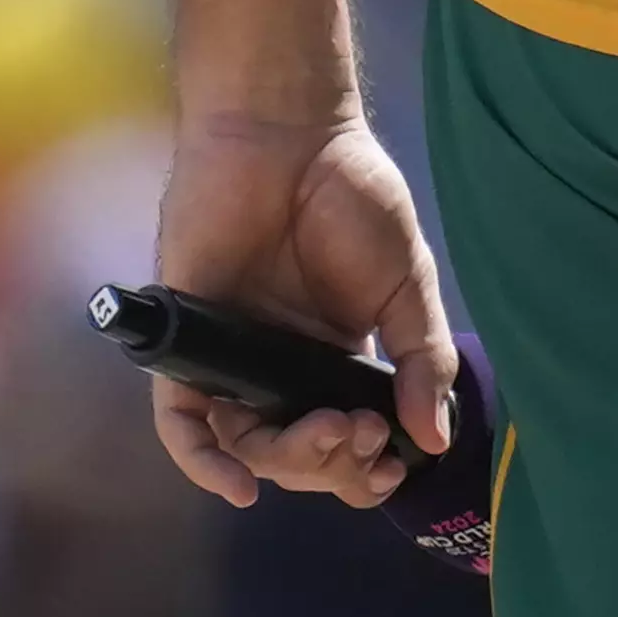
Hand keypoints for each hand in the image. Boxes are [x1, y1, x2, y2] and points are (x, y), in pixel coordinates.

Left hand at [147, 115, 452, 510]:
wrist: (289, 130)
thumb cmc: (350, 194)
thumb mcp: (408, 282)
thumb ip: (422, 358)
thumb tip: (434, 438)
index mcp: (332, 362)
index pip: (345, 446)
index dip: (367, 469)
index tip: (393, 460)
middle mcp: (278, 369)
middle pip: (300, 458)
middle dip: (336, 465)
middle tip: (362, 433)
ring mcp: (231, 357)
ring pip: (248, 446)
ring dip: (291, 462)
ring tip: (329, 432)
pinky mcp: (187, 338)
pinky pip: (183, 420)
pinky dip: (203, 461)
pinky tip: (237, 485)